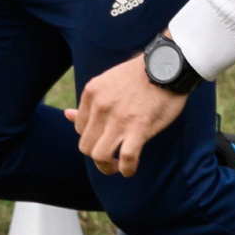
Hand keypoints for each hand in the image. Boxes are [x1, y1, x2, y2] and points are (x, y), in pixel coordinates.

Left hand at [65, 54, 187, 175]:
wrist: (167, 65)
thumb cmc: (139, 75)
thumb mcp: (107, 82)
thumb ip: (89, 102)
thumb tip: (67, 115)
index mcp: (91, 93)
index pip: (80, 128)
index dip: (93, 137)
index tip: (105, 138)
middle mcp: (101, 107)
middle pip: (85, 146)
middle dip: (96, 155)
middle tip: (109, 158)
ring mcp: (119, 119)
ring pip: (99, 155)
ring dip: (106, 167)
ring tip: (116, 167)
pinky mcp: (139, 128)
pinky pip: (126, 158)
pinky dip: (127, 169)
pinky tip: (129, 169)